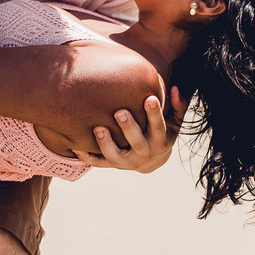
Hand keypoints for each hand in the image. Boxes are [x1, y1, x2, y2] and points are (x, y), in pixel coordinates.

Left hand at [74, 87, 188, 172]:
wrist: (152, 160)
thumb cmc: (162, 132)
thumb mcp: (173, 121)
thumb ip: (178, 106)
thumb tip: (175, 89)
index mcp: (160, 141)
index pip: (158, 127)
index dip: (155, 114)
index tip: (150, 98)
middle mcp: (144, 153)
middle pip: (137, 143)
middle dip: (128, 128)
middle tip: (119, 112)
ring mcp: (128, 161)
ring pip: (116, 156)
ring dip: (106, 144)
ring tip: (98, 129)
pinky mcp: (114, 164)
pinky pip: (100, 163)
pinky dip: (88, 157)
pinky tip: (76, 148)